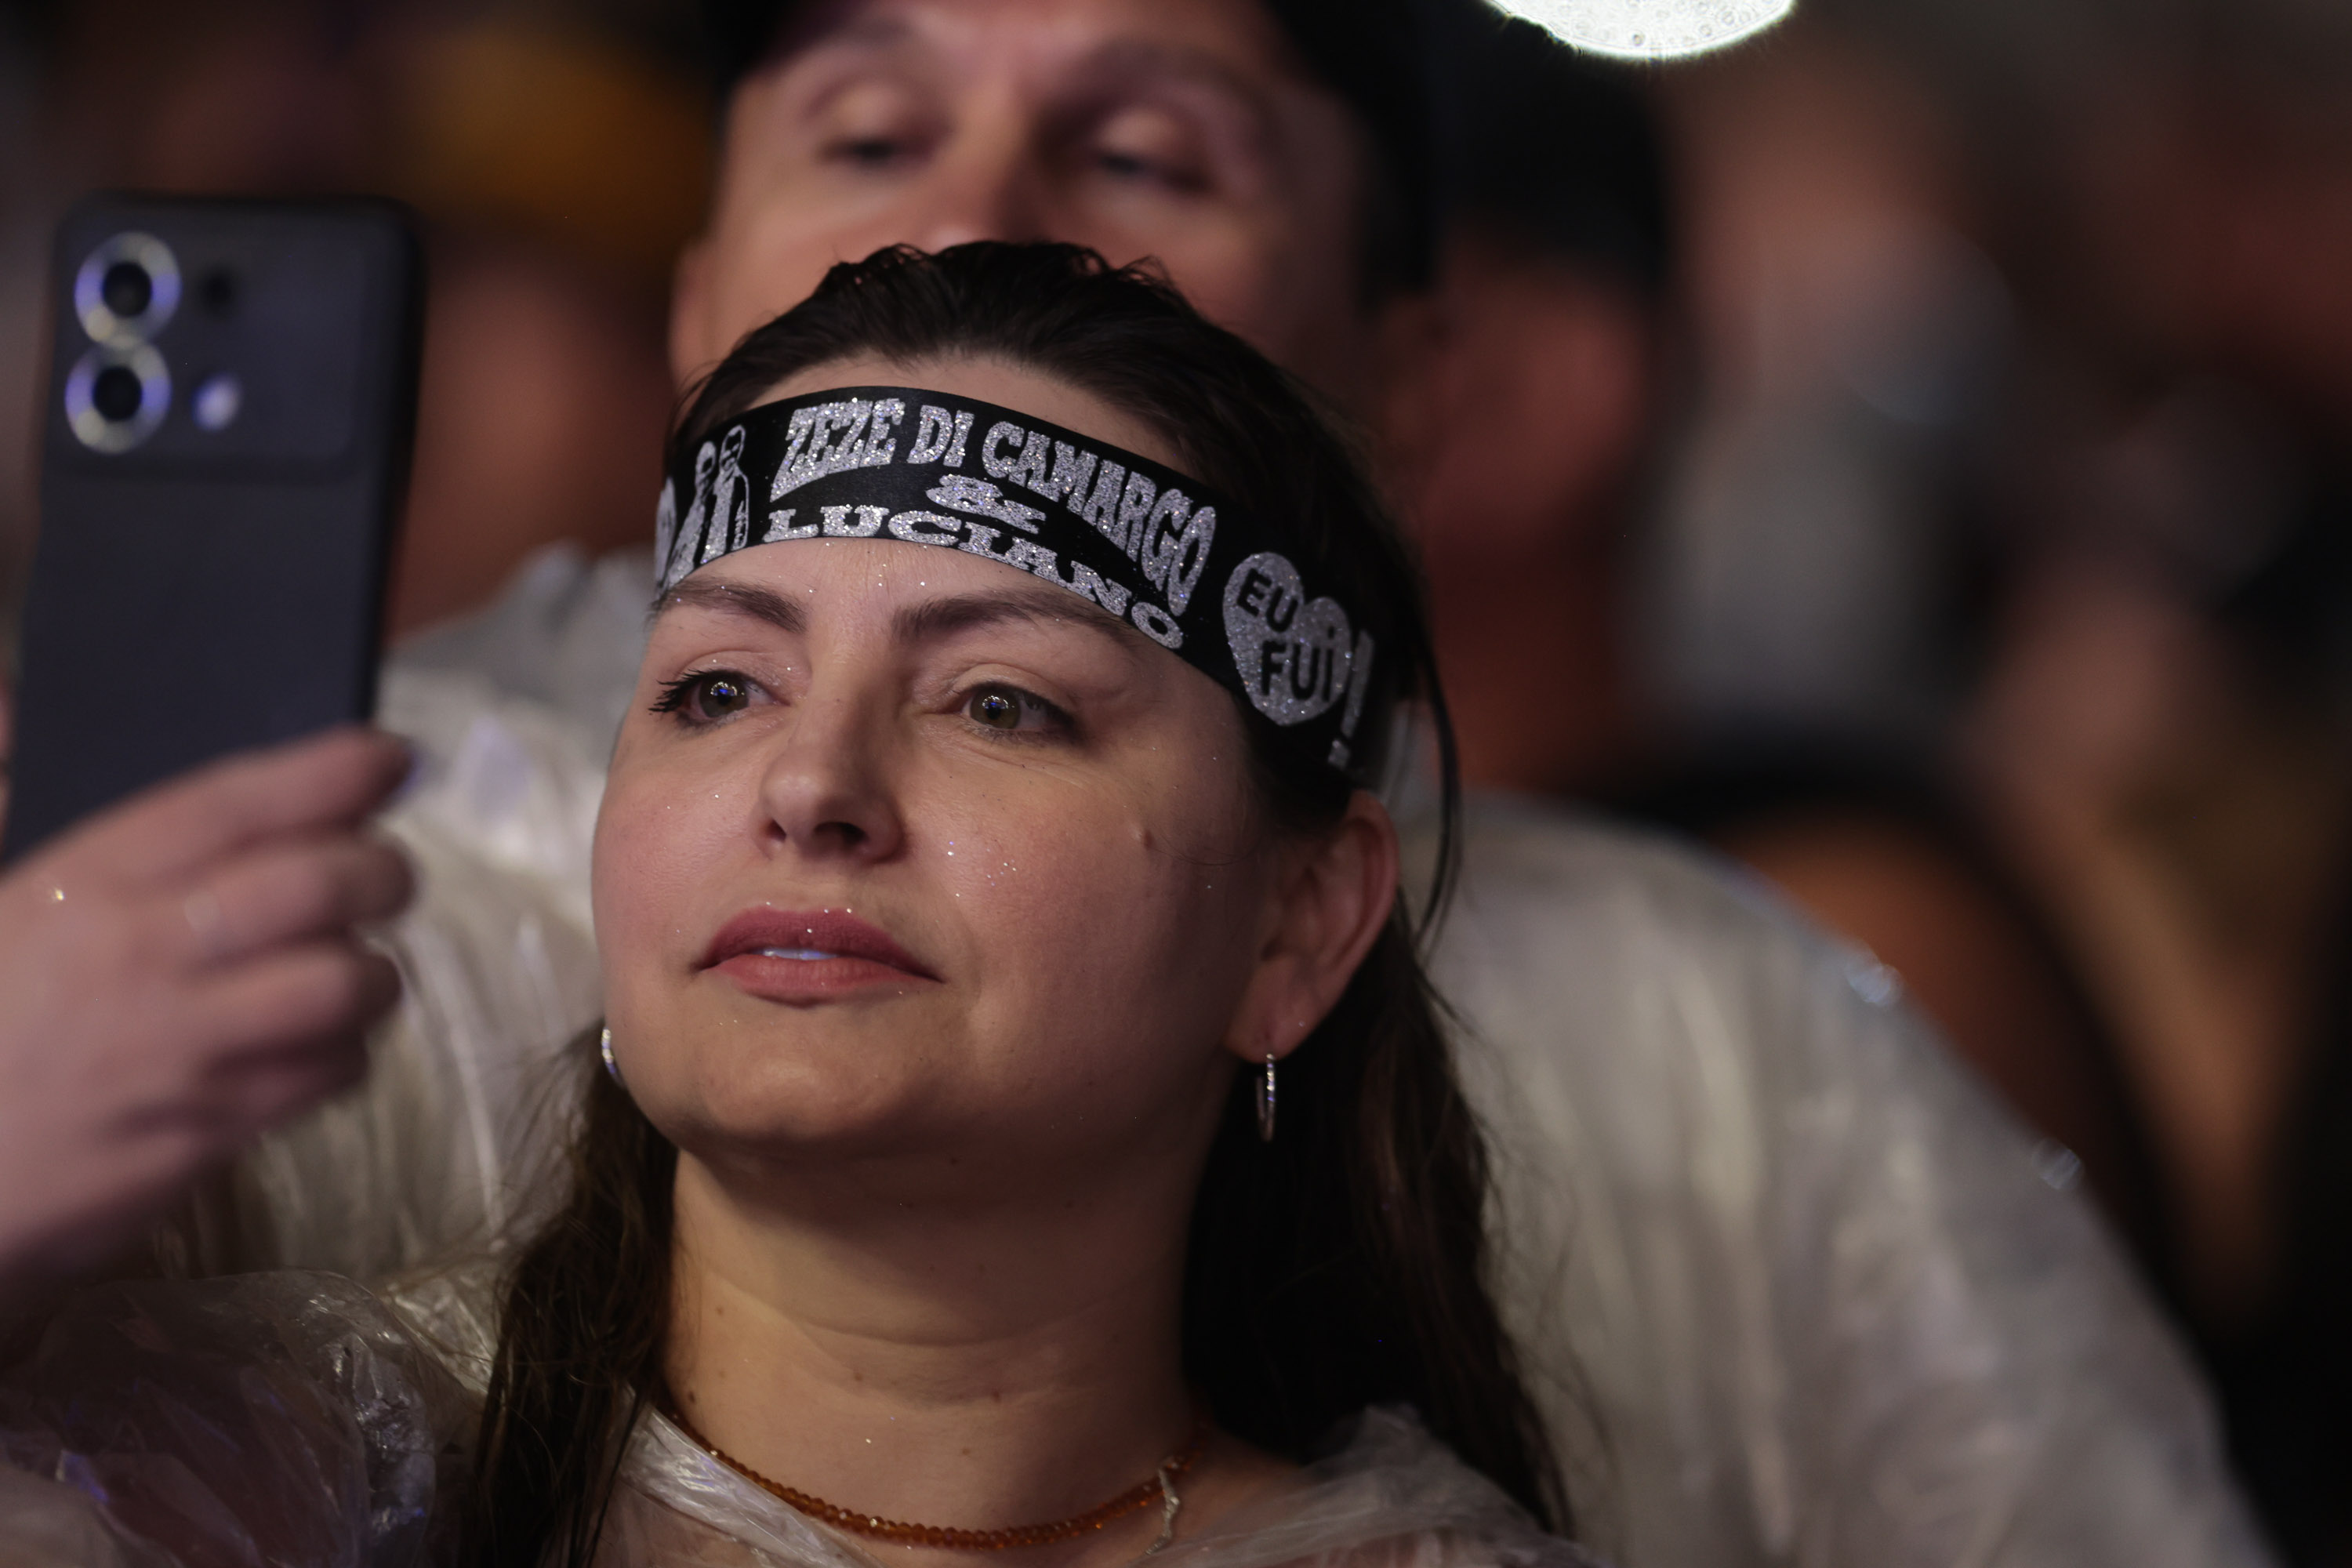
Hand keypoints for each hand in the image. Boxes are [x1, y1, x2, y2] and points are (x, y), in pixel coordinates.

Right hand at [0, 728, 413, 1287]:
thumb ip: (12, 802)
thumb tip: (19, 706)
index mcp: (80, 886)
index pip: (230, 806)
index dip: (325, 774)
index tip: (387, 757)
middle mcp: (142, 961)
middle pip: (316, 887)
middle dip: (380, 869)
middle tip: (386, 874)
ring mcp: (179, 1054)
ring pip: (341, 986)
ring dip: (372, 970)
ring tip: (355, 967)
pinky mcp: (204, 1135)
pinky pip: (323, 1077)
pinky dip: (343, 1054)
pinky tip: (321, 1044)